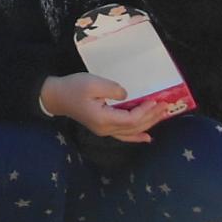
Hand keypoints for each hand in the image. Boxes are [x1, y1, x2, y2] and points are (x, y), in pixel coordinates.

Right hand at [40, 72, 172, 142]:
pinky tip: (147, 138)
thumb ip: (113, 89)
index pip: (131, 119)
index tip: (156, 100)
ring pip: (131, 131)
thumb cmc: (73, 87)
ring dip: (148, 124)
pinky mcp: (103, 128)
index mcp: (104, 119)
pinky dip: (136, 137)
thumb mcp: (92, 83)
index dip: (146, 111)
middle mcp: (106, 129)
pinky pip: (123, 135)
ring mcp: (104, 131)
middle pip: (135, 126)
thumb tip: (127, 96)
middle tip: (166, 106)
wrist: (56, 96)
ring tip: (162, 116)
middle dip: (152, 117)